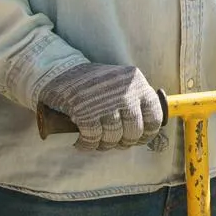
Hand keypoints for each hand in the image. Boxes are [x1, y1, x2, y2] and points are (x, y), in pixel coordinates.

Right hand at [36, 59, 165, 151]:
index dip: (147, 134)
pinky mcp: (86, 112)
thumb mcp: (122, 84)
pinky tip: (82, 142)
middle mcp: (126, 92)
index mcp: (138, 83)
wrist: (61, 71)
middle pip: (134, 131)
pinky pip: (93, 139)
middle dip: (123, 142)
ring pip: (113, 137)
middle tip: (113, 142)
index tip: (138, 139)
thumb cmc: (94, 83)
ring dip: (104, 144)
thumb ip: (135, 102)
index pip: (154, 117)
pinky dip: (87, 144)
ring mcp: (106, 102)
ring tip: (97, 141)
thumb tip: (146, 133)